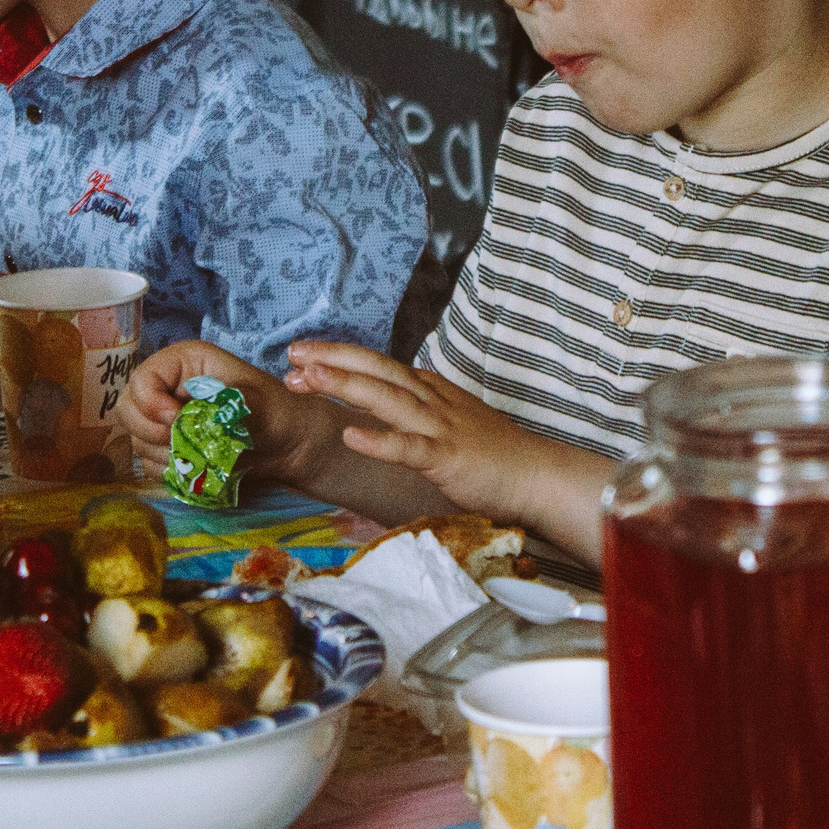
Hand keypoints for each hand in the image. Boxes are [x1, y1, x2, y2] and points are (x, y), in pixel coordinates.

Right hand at [126, 341, 335, 485]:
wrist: (288, 447)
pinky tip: (197, 468)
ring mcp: (164, 421)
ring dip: (164, 454)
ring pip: (136, 440)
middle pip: (128, 409)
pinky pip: (149, 465)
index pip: (142, 378)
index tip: (175, 419)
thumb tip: (196, 418)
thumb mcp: (258, 402)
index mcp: (183, 364)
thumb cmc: (277, 412)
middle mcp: (167, 389)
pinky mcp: (167, 450)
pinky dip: (169, 471)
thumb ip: (227, 405)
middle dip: (151, 430)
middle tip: (183, 442)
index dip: (151, 401)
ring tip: (201, 455)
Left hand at [283, 341, 573, 528]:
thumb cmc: (494, 453)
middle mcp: (432, 400)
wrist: (537, 475)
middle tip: (292, 353)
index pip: (379, 365)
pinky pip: (409, 449)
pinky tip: (350, 436)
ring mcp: (440, 427)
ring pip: (387, 399)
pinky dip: (379, 441)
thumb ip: (420, 406)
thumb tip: (387, 396)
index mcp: (430, 390)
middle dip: (333, 359)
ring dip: (346, 385)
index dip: (340, 355)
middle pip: (377, 370)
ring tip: (308, 377)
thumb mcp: (451, 419)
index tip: (302, 353)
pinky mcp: (448, 458)